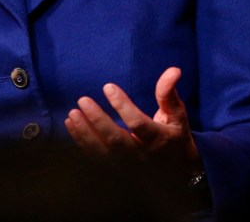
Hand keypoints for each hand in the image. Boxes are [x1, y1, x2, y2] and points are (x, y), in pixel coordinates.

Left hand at [64, 66, 200, 181]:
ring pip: (102, 151)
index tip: (107, 86)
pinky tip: (71, 125)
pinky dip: (81, 142)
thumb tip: (173, 70)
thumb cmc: (176, 140)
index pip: (138, 123)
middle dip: (98, 120)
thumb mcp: (178, 117)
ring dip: (85, 133)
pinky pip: (96, 157)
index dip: (122, 106)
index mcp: (157, 139)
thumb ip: (169, 94)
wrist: (176, 179)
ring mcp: (126, 165)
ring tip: (72, 114)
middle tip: (82, 100)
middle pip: (116, 140)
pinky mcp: (116, 170)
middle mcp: (140, 155)